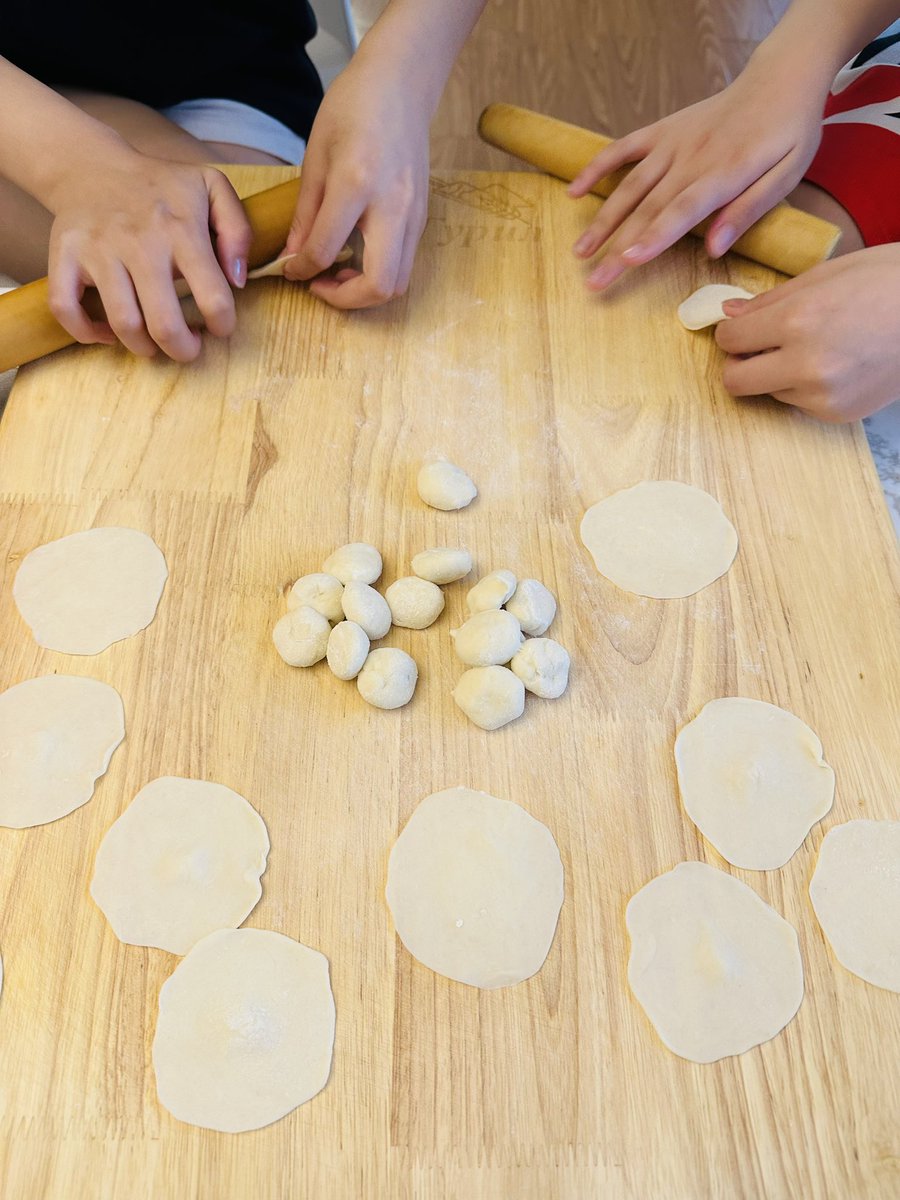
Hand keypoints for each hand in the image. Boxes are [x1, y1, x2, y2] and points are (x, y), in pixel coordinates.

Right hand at [46, 150, 250, 359]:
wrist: (94, 165)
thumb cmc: (161, 187)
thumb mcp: (211, 188)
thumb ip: (238, 230)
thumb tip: (238, 280)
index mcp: (181, 229)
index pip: (214, 298)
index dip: (223, 325)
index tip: (219, 327)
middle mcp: (139, 242)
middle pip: (165, 324)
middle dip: (184, 350)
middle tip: (189, 347)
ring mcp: (98, 250)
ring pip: (123, 324)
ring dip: (144, 348)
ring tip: (155, 343)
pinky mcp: (64, 256)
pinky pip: (66, 309)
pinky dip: (87, 332)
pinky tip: (109, 332)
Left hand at [282, 56, 429, 307]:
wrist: (401, 85)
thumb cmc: (354, 109)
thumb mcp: (316, 155)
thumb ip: (305, 213)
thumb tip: (293, 256)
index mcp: (357, 184)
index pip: (326, 250)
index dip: (301, 270)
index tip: (290, 270)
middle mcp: (392, 206)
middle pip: (380, 285)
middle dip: (345, 300)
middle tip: (320, 286)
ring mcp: (414, 215)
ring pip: (398, 283)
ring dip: (365, 292)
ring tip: (338, 275)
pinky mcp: (422, 218)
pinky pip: (404, 264)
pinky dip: (378, 274)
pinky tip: (356, 257)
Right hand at [569, 54, 826, 290]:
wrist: (780, 78)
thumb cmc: (788, 133)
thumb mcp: (787, 174)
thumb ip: (750, 210)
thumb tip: (715, 249)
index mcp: (724, 173)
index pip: (681, 211)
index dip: (653, 237)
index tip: (627, 261)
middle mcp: (691, 159)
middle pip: (648, 209)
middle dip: (617, 246)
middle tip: (594, 280)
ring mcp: (672, 143)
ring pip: (629, 186)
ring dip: (602, 220)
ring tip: (578, 251)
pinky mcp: (662, 131)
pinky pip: (623, 148)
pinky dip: (597, 167)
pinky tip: (574, 191)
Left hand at [714, 245, 899, 421]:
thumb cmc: (888, 281)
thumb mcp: (826, 275)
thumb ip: (770, 300)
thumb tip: (726, 313)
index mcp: (798, 320)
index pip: (729, 340)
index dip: (730, 332)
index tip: (741, 328)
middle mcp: (805, 363)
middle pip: (735, 380)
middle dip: (740, 363)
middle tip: (760, 347)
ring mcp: (822, 394)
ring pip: (768, 392)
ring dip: (777, 373)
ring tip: (816, 347)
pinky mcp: (838, 413)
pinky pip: (798, 403)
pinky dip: (805, 386)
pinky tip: (835, 364)